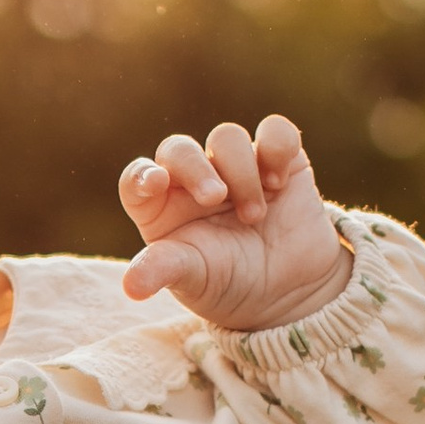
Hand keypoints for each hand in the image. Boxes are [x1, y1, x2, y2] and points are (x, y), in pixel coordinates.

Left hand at [120, 115, 354, 328]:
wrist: (292, 292)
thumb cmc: (231, 285)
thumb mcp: (195, 281)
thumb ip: (164, 271)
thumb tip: (132, 287)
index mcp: (162, 209)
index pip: (137, 180)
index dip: (140, 175)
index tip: (156, 183)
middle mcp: (194, 181)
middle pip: (180, 149)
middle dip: (196, 168)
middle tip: (216, 196)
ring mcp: (235, 166)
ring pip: (227, 137)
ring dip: (242, 173)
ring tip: (254, 216)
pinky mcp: (278, 159)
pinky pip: (275, 130)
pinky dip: (278, 147)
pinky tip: (279, 183)